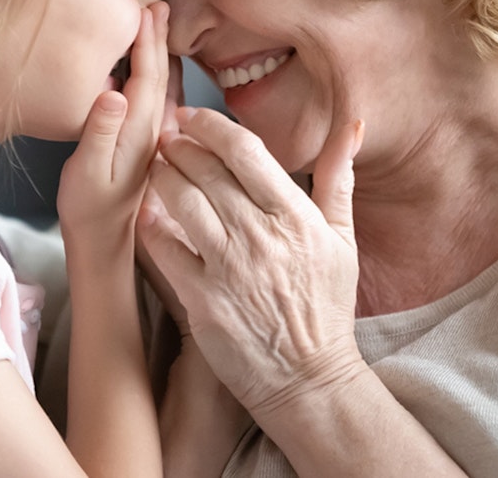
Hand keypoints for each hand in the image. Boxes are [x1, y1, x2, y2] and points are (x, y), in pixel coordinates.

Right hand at [56, 2, 168, 238]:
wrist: (104, 240)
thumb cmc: (89, 207)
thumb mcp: (87, 171)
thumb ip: (100, 131)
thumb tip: (113, 92)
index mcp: (139, 130)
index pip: (147, 76)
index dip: (147, 40)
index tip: (147, 8)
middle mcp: (152, 129)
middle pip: (159, 74)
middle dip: (157, 36)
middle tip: (156, 2)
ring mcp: (151, 135)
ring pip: (160, 84)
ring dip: (158, 51)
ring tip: (158, 22)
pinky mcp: (144, 141)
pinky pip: (155, 96)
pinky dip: (155, 72)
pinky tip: (153, 64)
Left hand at [137, 107, 365, 417]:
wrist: (310, 379)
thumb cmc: (326, 308)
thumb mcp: (344, 239)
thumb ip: (340, 178)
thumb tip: (352, 125)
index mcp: (295, 216)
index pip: (245, 151)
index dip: (211, 126)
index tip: (192, 117)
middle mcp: (260, 237)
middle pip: (206, 170)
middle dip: (179, 145)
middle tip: (166, 137)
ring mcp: (228, 268)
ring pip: (181, 201)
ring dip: (162, 176)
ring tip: (156, 167)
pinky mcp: (202, 300)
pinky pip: (164, 249)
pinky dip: (150, 225)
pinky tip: (145, 213)